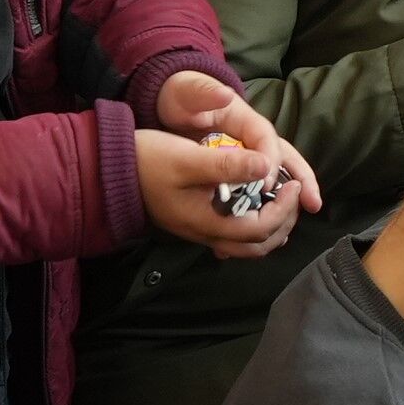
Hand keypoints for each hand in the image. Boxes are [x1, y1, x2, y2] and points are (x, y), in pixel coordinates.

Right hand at [135, 128, 307, 257]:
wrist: (111, 172)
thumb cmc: (149, 162)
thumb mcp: (188, 158)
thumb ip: (228, 165)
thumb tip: (266, 164)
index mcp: (209, 222)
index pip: (260, 229)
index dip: (283, 209)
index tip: (291, 185)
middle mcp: (206, 234)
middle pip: (258, 246)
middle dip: (283, 223)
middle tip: (292, 195)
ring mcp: (200, 231)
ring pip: (246, 245)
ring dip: (270, 227)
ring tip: (279, 199)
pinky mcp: (195, 223)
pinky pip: (232, 238)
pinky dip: (252, 226)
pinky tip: (254, 206)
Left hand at [156, 70, 323, 220]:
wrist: (174, 101)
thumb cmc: (183, 96)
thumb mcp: (190, 93)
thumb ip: (205, 94)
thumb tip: (224, 95)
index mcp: (247, 121)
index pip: (268, 140)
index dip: (271, 160)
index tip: (266, 183)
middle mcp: (256, 138)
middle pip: (287, 158)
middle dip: (302, 182)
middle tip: (312, 205)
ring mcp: (252, 153)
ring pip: (279, 175)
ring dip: (288, 199)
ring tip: (291, 225)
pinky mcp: (242, 168)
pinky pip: (262, 187)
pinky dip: (268, 207)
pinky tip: (264, 230)